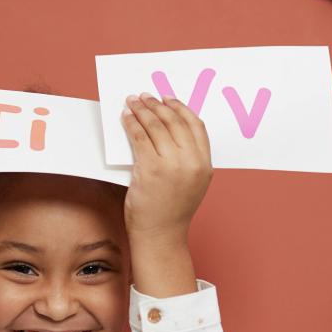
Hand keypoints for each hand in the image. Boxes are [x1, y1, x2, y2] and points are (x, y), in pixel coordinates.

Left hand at [121, 93, 212, 240]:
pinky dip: (132, 124)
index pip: (196, 125)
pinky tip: (126, 118)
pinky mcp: (151, 168)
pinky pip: (140, 137)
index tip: (168, 99)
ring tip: (133, 103)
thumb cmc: (171, 211)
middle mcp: (192, 162)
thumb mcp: (192, 183)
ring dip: (142, 110)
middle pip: (175, 121)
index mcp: (205, 165)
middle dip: (157, 105)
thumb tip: (168, 130)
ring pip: (156, 126)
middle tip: (145, 97)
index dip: (181, 108)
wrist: (160, 235)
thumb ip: (188, 159)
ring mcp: (172, 165)